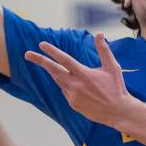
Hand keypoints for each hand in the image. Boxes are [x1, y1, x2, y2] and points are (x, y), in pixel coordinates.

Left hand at [23, 33, 137, 128]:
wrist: (117, 111)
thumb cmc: (116, 88)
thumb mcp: (113, 67)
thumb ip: (104, 50)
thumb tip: (99, 34)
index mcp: (84, 74)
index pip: (64, 60)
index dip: (52, 51)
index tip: (41, 44)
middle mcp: (75, 85)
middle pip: (53, 70)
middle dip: (40, 61)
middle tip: (27, 54)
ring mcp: (72, 95)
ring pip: (58, 80)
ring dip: (52, 71)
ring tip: (46, 63)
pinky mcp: (73, 103)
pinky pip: (65, 90)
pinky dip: (64, 83)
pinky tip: (72, 82)